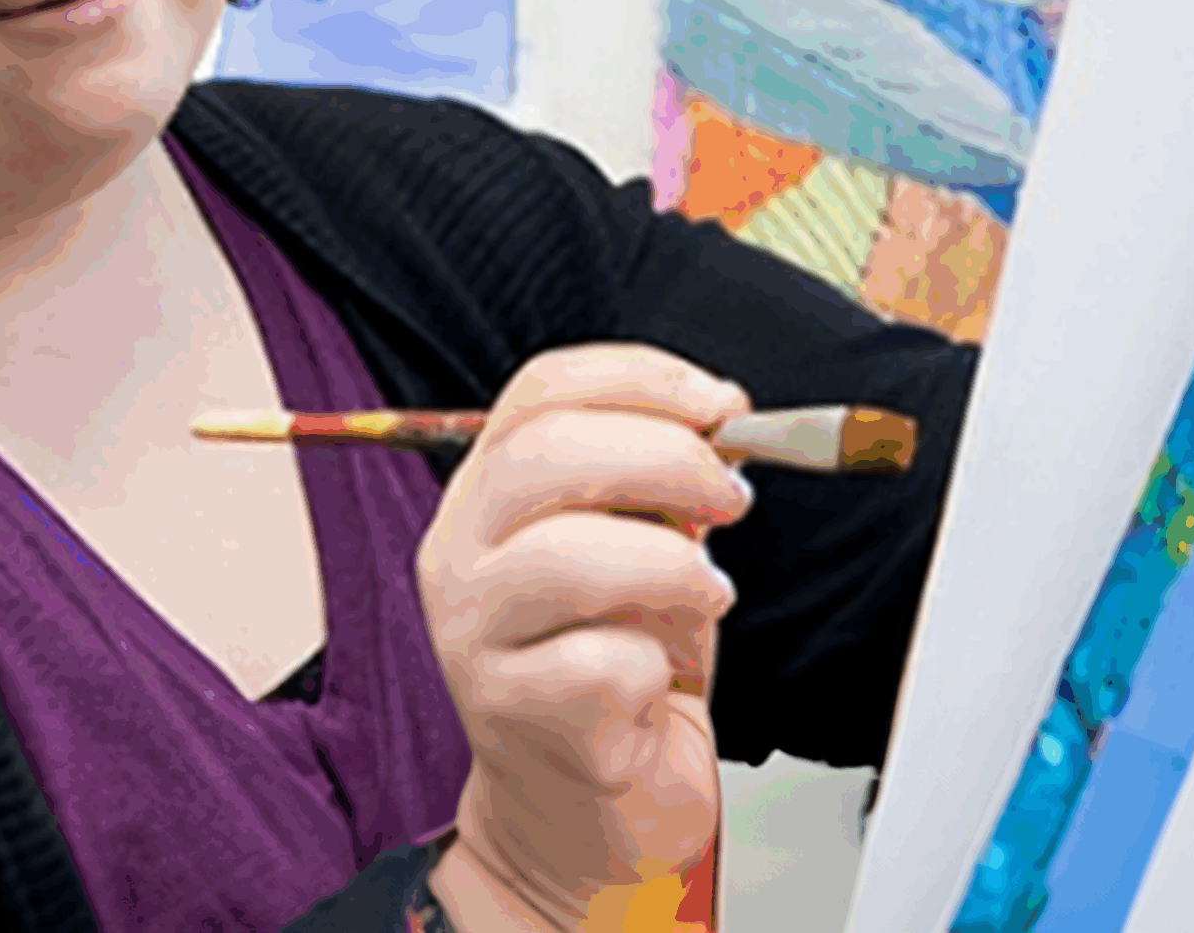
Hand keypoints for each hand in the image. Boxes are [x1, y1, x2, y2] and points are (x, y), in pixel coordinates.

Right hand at [414, 346, 752, 932]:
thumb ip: (658, 485)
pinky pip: (602, 662)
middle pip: (547, 455)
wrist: (584, 815)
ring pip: (568, 558)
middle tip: (733, 498)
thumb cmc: (616, 669)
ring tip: (708, 595)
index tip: (723, 404)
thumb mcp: (639, 551)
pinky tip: (657, 683)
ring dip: (670, 566)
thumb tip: (722, 424)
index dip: (640, 379)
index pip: (541, 391)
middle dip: (667, 459)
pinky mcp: (513, 715)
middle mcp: (460, 553)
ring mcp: (474, 637)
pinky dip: (657, 664)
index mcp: (486, 494)